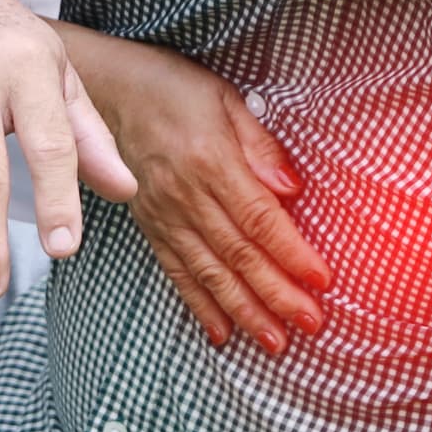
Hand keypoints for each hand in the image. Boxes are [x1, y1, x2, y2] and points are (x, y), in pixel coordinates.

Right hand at [55, 26, 327, 352]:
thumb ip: (261, 145)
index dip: (291, 253)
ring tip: (274, 342)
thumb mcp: (225, 98)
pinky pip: (176, 273)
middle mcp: (186, 197)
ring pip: (209, 274)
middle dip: (276, 295)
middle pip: (238, 255)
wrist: (109, 91)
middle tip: (309, 324)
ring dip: (244, 312)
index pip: (259, 219)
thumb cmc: (173, 89)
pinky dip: (199, 306)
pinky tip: (222, 333)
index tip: (321, 280)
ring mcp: (165, 217)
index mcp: (211, 162)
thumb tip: (292, 188)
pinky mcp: (150, 228)